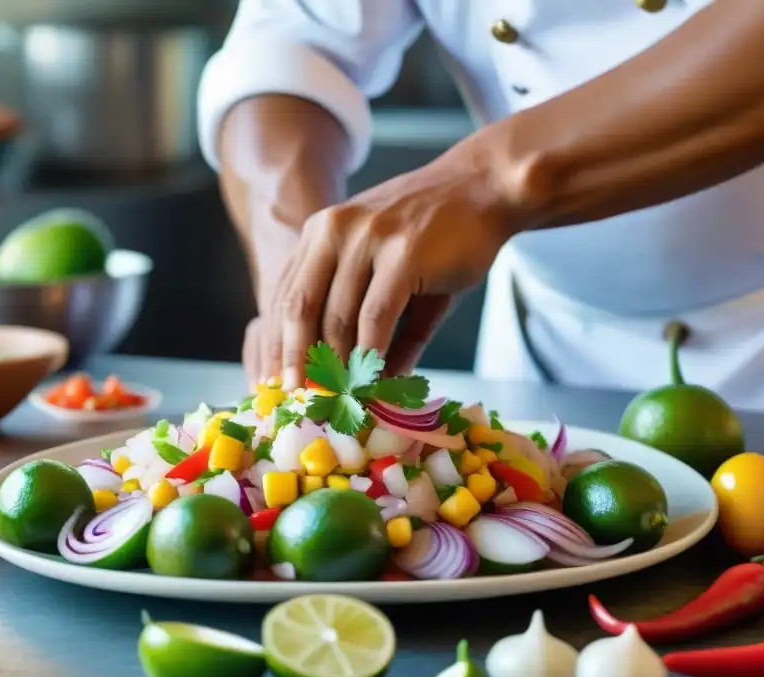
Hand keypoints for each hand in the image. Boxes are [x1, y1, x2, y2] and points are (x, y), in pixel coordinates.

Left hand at [270, 146, 515, 386]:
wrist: (486, 188)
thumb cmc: (439, 231)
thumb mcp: (390, 268)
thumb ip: (372, 318)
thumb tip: (372, 379)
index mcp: (321, 232)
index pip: (287, 294)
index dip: (278, 343)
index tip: (277, 382)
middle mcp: (335, 231)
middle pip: (301, 308)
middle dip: (297, 360)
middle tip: (300, 401)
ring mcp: (368, 239)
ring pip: (338, 317)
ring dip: (340, 366)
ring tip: (343, 399)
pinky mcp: (402, 256)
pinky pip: (376, 318)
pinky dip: (372, 356)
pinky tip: (374, 381)